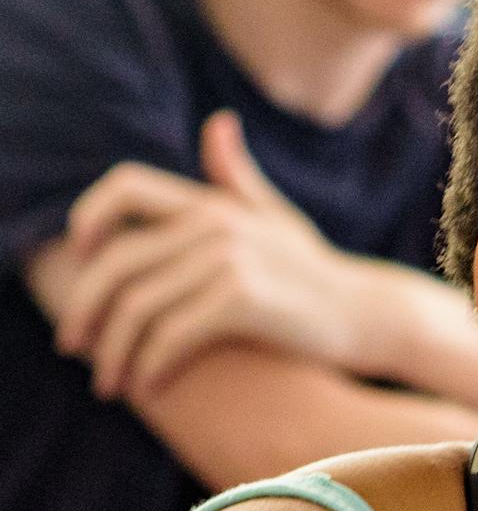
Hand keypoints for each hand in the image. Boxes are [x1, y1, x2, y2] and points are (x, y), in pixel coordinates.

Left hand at [50, 112, 383, 398]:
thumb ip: (237, 178)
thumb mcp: (275, 219)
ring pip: (139, 308)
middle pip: (119, 263)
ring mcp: (229, 259)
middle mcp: (216, 224)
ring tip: (108, 384)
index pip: (125, 186)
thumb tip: (218, 123)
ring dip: (115, 352)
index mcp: (213, 202)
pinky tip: (149, 387)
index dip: (90, 217)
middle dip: (85, 310)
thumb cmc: (319, 274)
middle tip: (73, 346)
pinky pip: (172, 335)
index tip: (79, 259)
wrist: (370, 315)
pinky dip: (152, 366)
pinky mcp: (243, 300)